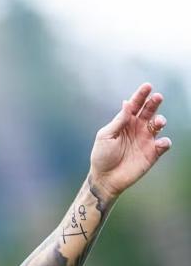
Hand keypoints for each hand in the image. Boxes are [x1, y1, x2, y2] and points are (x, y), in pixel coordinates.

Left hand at [90, 83, 170, 198]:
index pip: (135, 105)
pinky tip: (159, 143)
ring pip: (158, 124)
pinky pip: (163, 144)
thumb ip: (118, 121)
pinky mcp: (152, 153)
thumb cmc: (101, 156)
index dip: (141, 95)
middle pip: (149, 111)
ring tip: (158, 122)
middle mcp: (137, 128)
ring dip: (160, 120)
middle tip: (157, 97)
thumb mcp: (105, 136)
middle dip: (154, 103)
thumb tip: (126, 103)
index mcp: (125, 122)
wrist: (105, 178)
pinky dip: (165, 142)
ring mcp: (146, 140)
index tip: (147, 86)